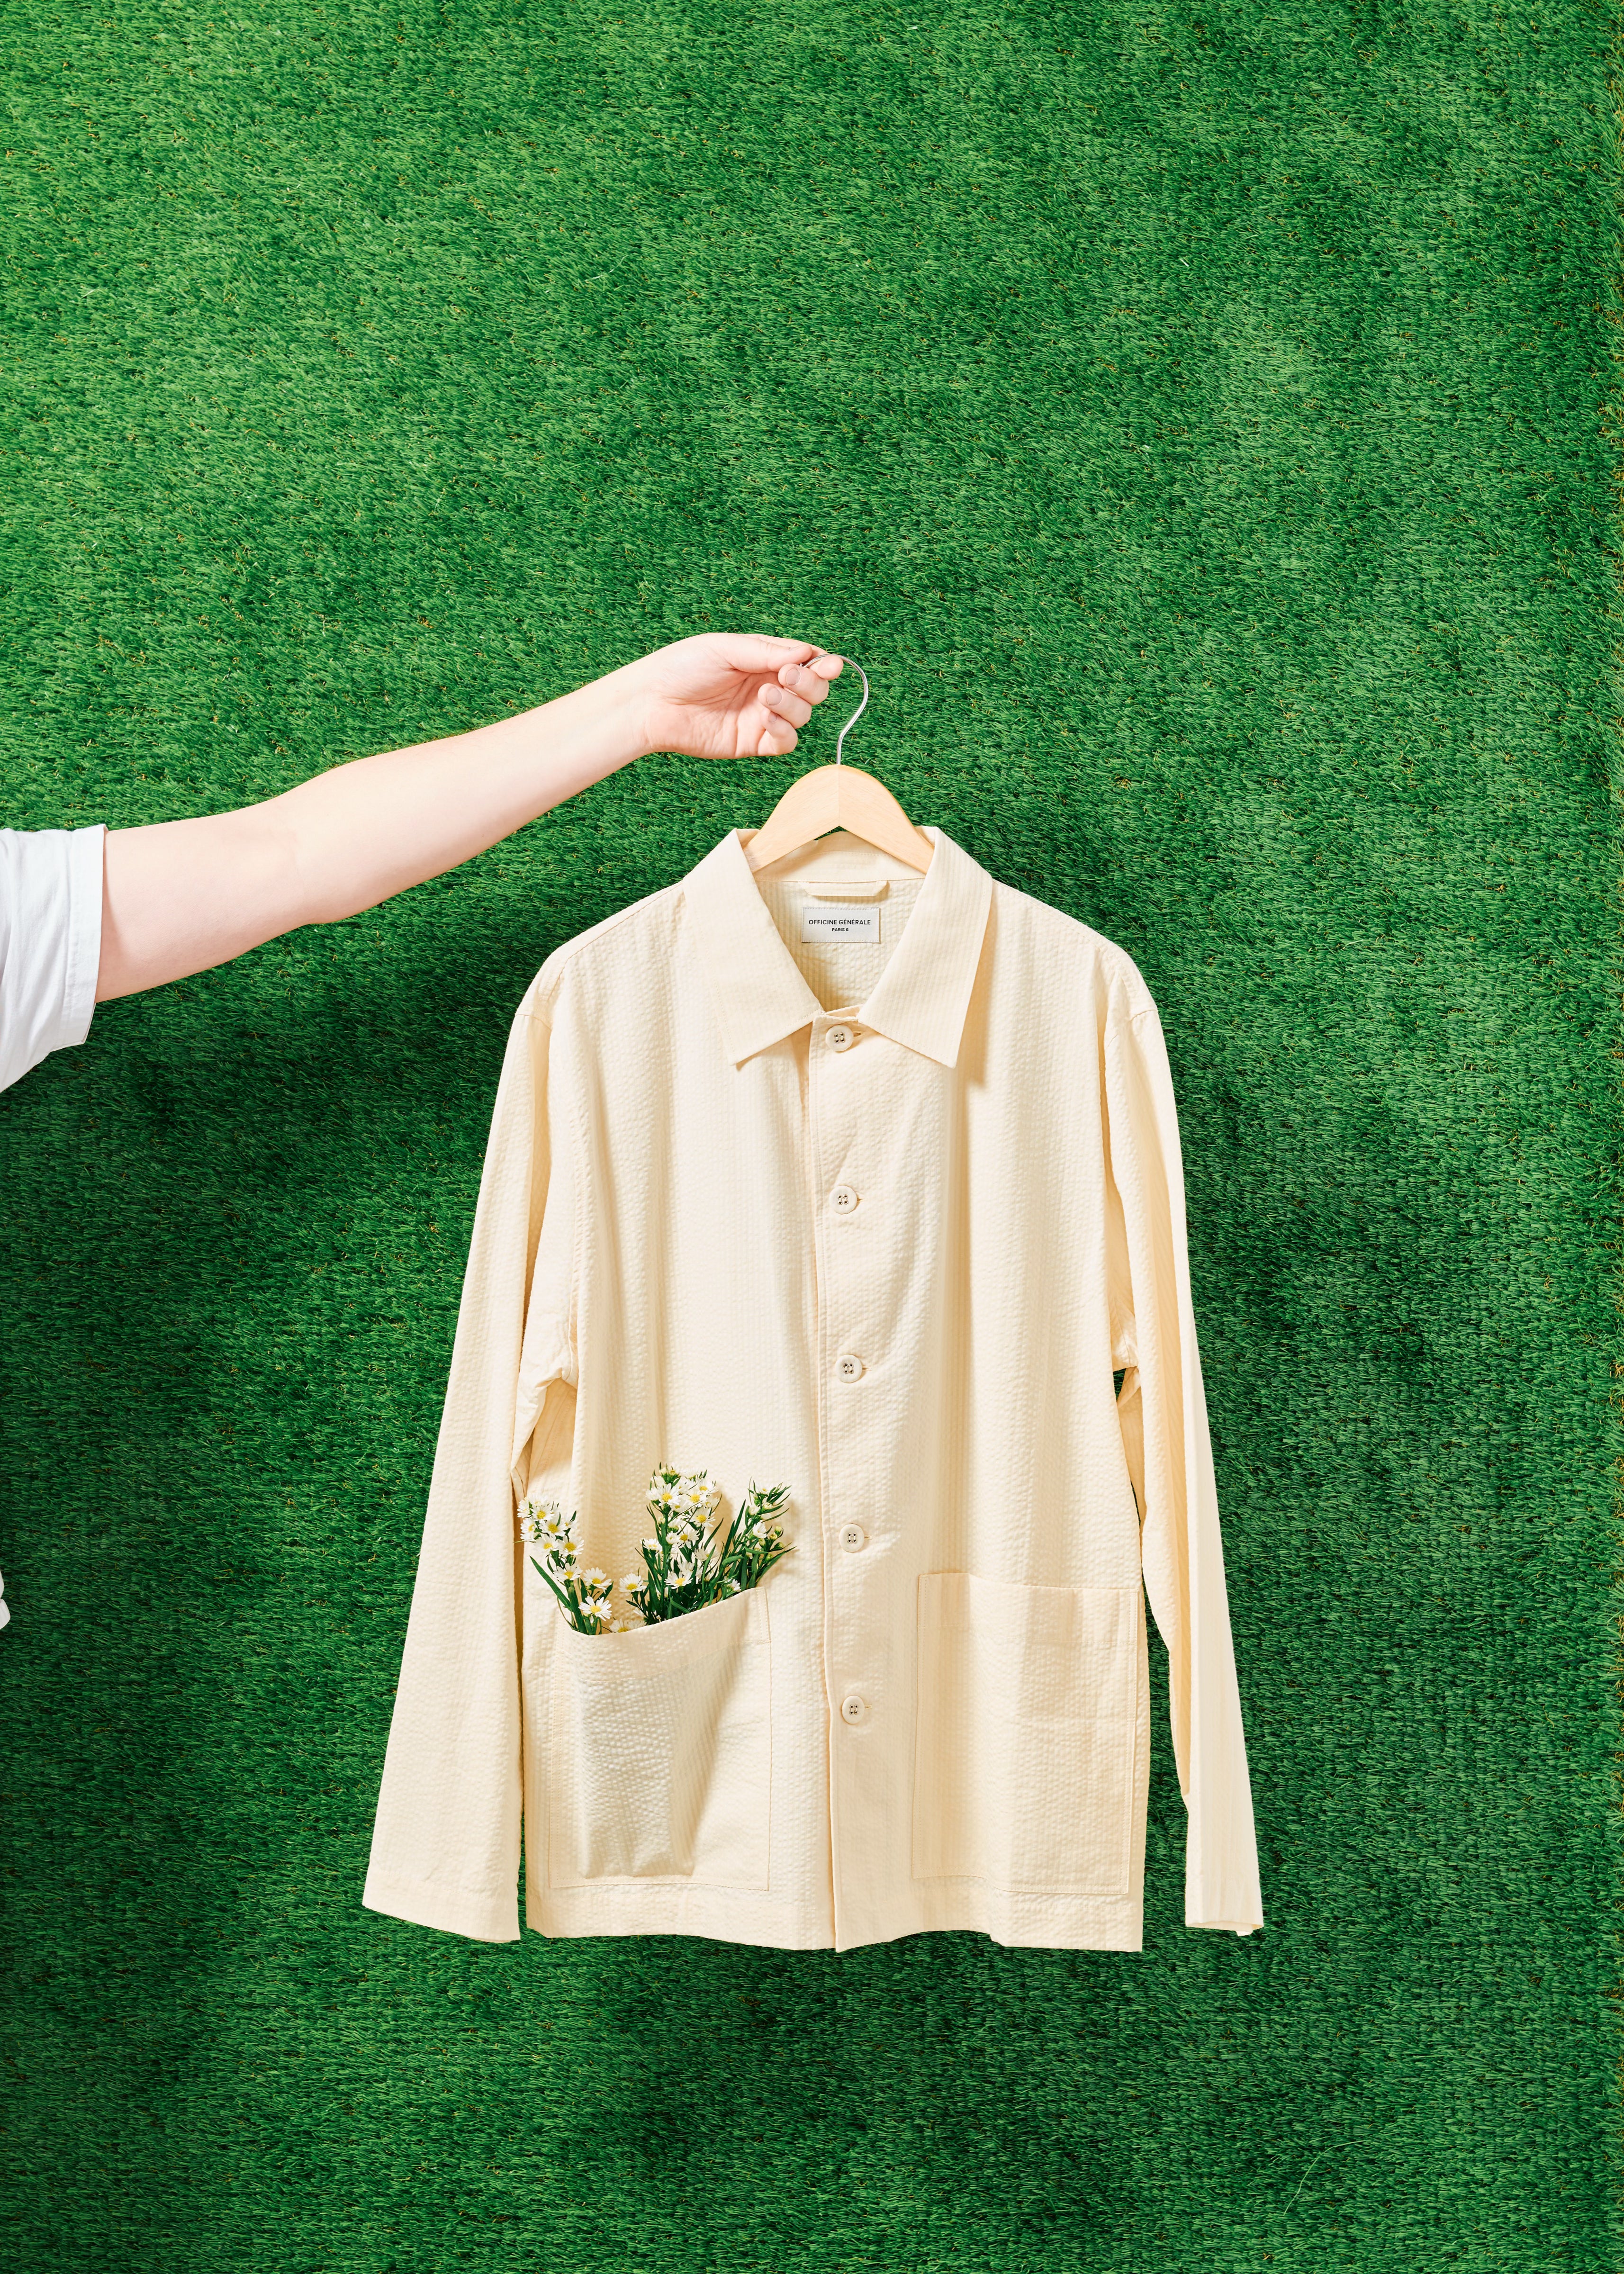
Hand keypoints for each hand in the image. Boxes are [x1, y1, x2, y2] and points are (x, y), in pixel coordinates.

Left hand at [625, 634, 844, 759]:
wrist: (652, 703)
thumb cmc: (682, 667)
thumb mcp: (725, 648)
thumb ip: (767, 651)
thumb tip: (807, 653)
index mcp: (764, 660)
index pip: (807, 661)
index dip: (822, 664)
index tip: (828, 665)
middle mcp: (768, 687)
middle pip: (813, 690)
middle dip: (810, 683)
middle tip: (787, 677)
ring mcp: (762, 717)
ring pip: (803, 715)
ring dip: (792, 705)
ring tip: (765, 697)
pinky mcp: (753, 743)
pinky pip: (786, 742)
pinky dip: (784, 731)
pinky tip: (765, 719)